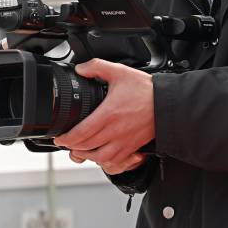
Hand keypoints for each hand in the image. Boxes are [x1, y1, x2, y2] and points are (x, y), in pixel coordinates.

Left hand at [54, 58, 154, 174]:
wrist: (167, 103)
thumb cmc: (146, 90)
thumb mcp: (119, 72)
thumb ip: (97, 67)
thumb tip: (81, 69)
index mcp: (109, 114)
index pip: (82, 132)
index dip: (67, 138)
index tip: (59, 138)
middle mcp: (116, 131)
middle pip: (88, 147)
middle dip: (72, 147)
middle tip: (65, 143)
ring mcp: (125, 141)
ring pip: (101, 158)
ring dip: (87, 156)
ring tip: (79, 151)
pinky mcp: (133, 147)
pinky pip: (116, 160)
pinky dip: (105, 161)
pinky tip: (100, 155)